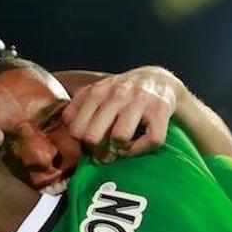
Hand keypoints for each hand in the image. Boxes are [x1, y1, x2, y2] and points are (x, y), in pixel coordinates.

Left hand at [62, 66, 181, 160]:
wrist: (157, 80)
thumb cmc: (121, 94)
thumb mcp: (96, 94)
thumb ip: (77, 109)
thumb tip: (72, 133)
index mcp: (97, 92)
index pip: (76, 130)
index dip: (81, 143)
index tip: (91, 143)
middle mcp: (117, 94)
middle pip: (93, 136)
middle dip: (98, 150)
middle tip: (105, 150)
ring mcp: (139, 101)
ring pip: (120, 136)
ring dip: (120, 148)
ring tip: (122, 146)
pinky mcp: (160, 110)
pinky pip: (150, 140)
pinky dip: (142, 149)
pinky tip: (137, 145)